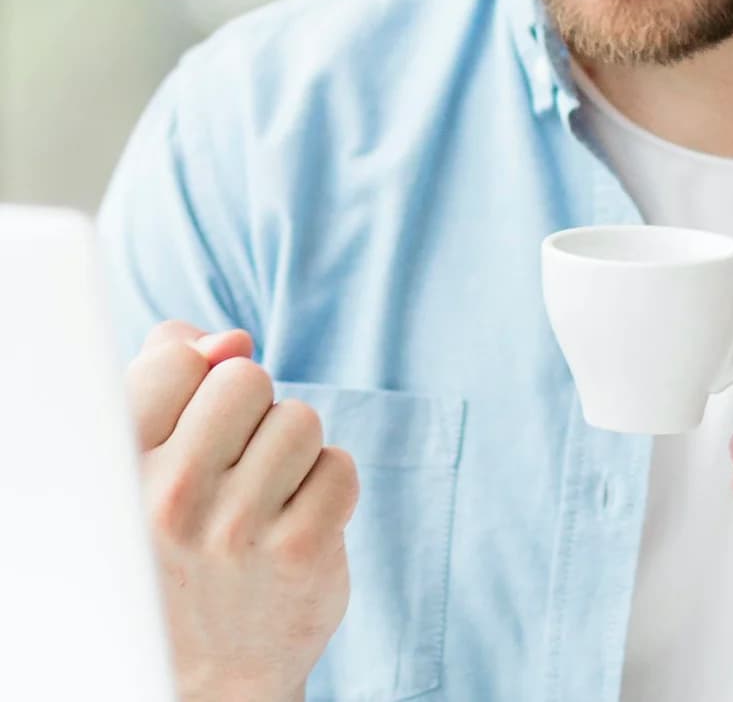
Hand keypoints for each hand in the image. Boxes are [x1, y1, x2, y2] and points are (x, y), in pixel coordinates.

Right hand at [126, 320, 359, 701]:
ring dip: (292, 453)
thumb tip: (231, 339)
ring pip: (299, 420)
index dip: (197, 382)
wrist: (202, 676)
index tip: (187, 430)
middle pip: (246, 379)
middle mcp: (167, 500)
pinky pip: (340, 466)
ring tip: (260, 503)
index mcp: (117, 471)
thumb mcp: (140, 467)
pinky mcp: (300, 554)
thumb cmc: (172, 545)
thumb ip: (169, 380)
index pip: (177, 360)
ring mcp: (235, 531)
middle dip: (250, 413)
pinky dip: (327, 488)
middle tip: (230, 471)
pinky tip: (294, 525)